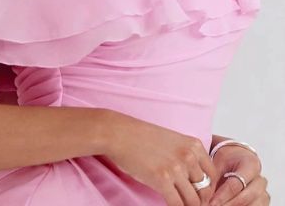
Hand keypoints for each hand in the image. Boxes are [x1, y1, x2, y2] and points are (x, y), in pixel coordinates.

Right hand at [101, 110, 217, 204]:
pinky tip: (169, 204)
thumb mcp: (171, 140)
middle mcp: (188, 156)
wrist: (119, 133)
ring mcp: (176, 168)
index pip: (213, 175)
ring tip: (180, 205)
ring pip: (194, 201)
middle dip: (199, 200)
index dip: (208, 189)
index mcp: (193, 145)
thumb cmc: (141, 137)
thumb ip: (186, 156)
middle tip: (189, 203)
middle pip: (206, 190)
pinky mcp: (162, 179)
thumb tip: (195, 180)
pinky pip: (177, 204)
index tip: (198, 194)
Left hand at [208, 144, 269, 204]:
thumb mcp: (217, 162)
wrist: (236, 158)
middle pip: (247, 197)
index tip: (212, 202)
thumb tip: (205, 194)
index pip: (235, 184)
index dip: (222, 195)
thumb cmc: (227, 159)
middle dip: (229, 204)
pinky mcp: (262, 201)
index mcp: (250, 164)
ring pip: (255, 205)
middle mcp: (260, 179)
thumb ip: (213, 178)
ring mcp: (263, 192)